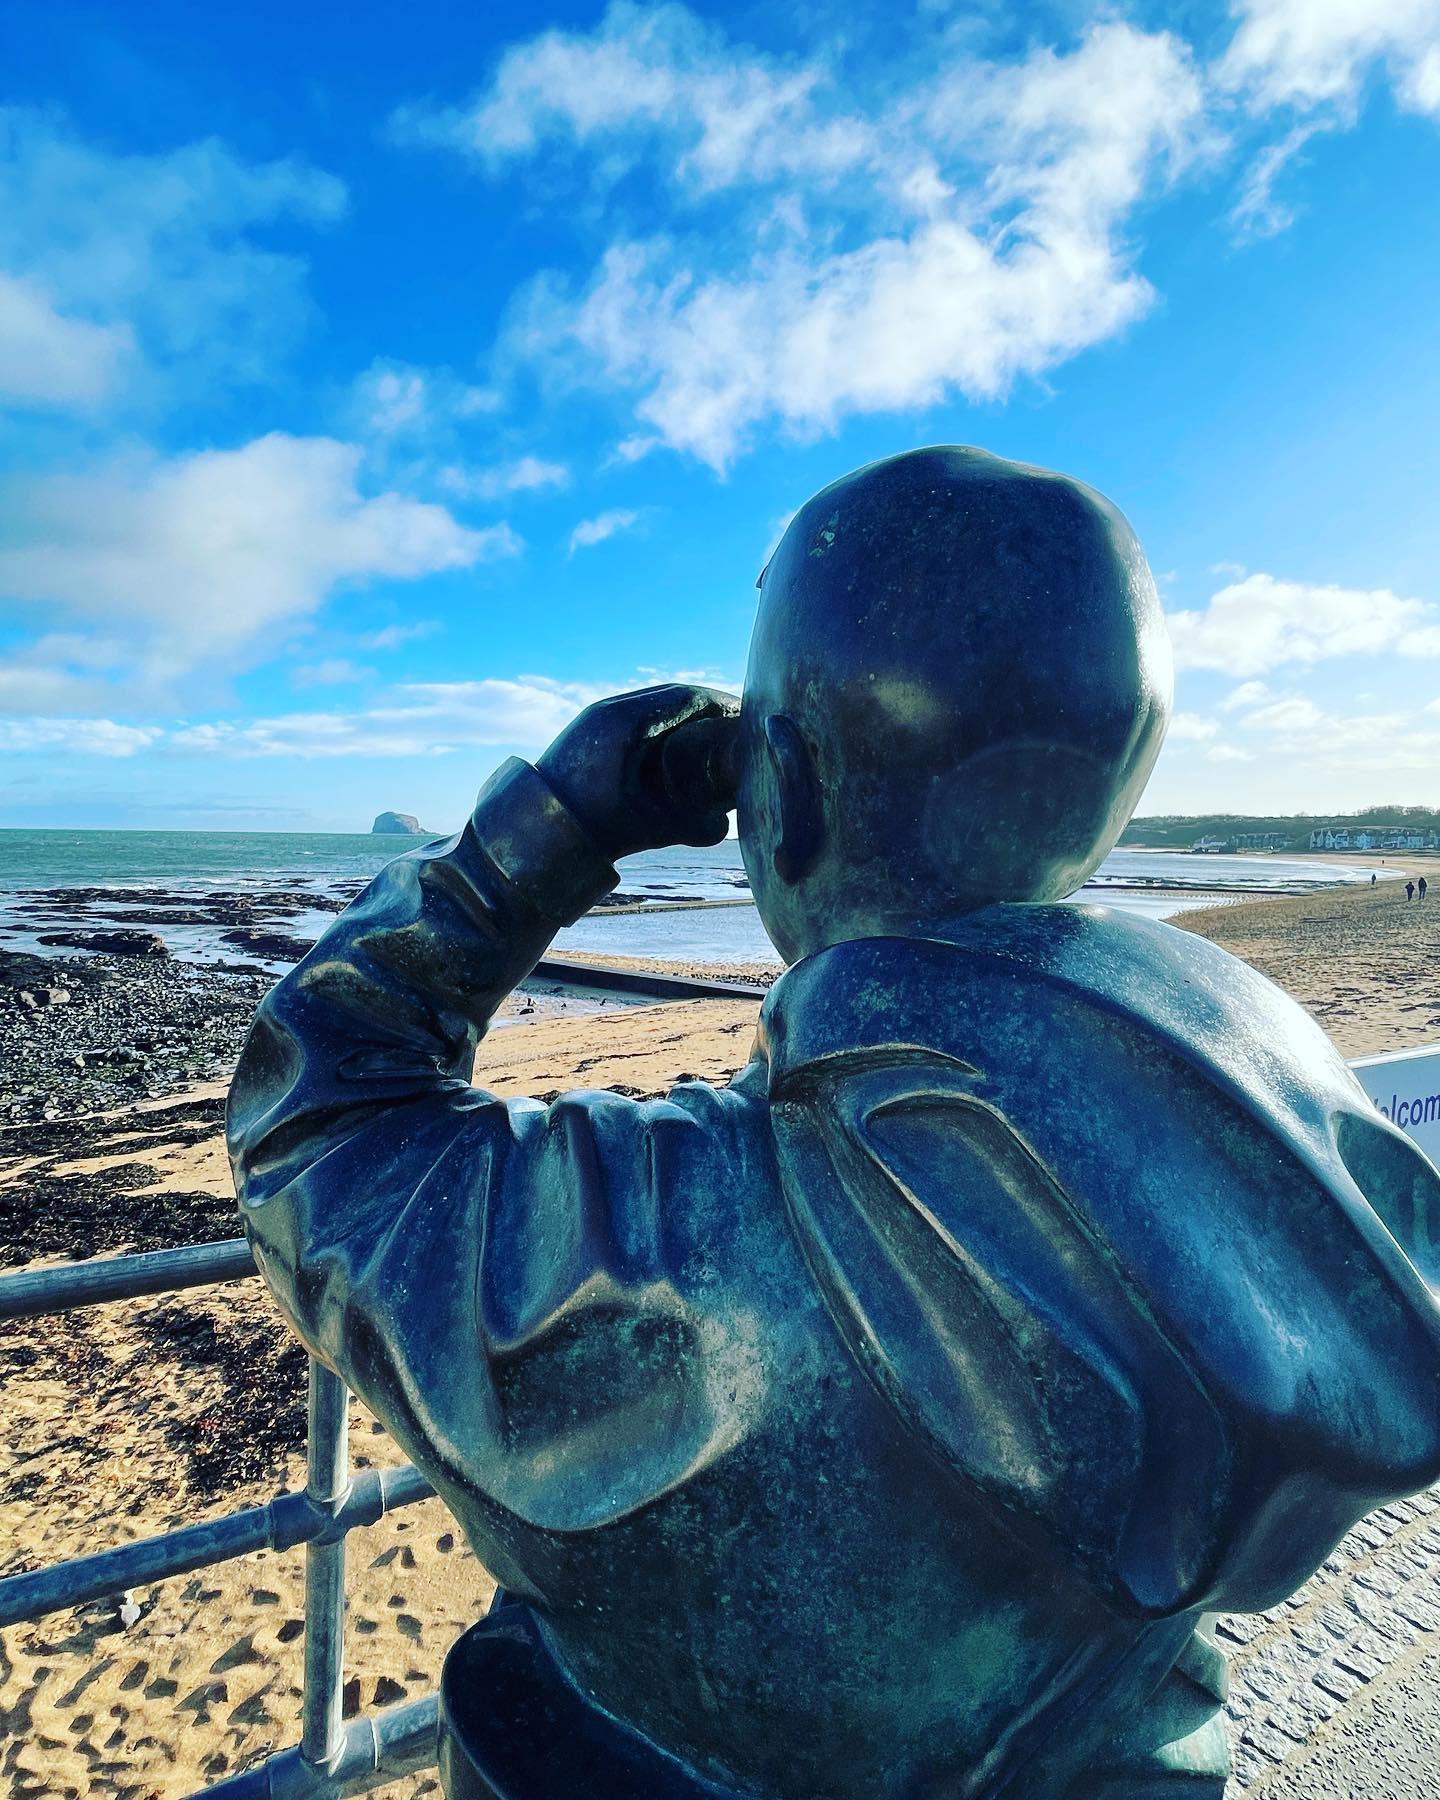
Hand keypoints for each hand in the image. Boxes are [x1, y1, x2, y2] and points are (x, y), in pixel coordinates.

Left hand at [536, 684, 740, 859]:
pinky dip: (659, 724)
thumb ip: (692, 827)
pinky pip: (633, 716)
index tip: (745, 716)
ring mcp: (594, 718)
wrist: (532, 833)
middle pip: (670, 696)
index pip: (687, 697)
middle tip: (733, 725)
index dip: (721, 704)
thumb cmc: (591, 827)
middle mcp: (608, 710)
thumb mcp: (649, 828)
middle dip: (705, 708)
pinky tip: (672, 745)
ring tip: (709, 734)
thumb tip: (726, 828)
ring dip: (681, 715)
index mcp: (626, 720)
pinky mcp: (588, 732)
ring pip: (650, 705)